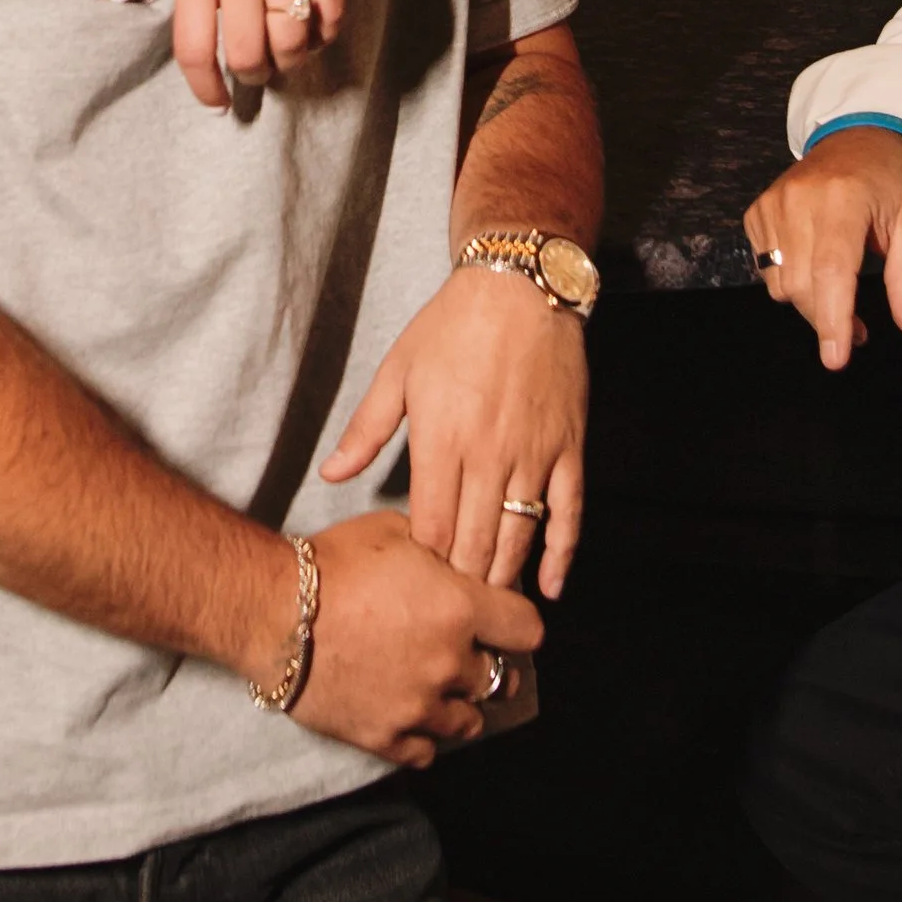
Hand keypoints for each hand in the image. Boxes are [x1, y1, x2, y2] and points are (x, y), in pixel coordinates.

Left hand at [170, 0, 345, 113]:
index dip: (205, 87)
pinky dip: (324, 34)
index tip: (215, 101)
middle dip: (251, 77)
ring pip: (292, 44)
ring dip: (288, 61)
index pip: (195, 48)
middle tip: (253, 74)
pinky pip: (331, 15)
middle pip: (248, 57)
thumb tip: (185, 25)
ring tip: (284, 54)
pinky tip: (314, 29)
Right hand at [295, 510, 542, 770]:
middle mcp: (450, 662)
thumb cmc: (333, 564)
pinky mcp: (384, 736)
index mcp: (461, 608)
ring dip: (457, 704)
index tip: (501, 623)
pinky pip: (426, 752)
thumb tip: (459, 554)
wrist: (273, 611)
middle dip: (482, 664)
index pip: (528, 630)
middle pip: (498, 679)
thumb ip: (440, 549)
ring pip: (467, 721)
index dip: (516, 624)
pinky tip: (410, 718)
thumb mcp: (395, 532)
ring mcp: (419, 705)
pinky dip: (422, 738)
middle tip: (458, 654)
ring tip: (435, 689)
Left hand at [321, 267, 587, 596]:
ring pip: (519, 536)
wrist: (520, 289)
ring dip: (504, 576)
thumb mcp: (396, 372)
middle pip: (473, 542)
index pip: (432, 527)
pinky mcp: (568, 449)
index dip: (425, 564)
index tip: (417, 584)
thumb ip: (366, 430)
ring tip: (490, 607)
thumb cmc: (451, 327)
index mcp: (441, 440)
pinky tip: (551, 587)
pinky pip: (568, 513)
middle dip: (461, 583)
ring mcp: (532, 455)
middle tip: (450, 611)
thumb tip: (332, 473)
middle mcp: (488, 456)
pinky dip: (562, 555)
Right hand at [743, 129, 901, 372]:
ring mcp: (771, 204)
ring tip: (840, 294)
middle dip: (827, 319)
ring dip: (810, 303)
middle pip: (802, 286)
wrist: (856, 139)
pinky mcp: (756, 212)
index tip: (837, 358)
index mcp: (844, 199)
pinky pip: (765, 269)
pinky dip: (790, 281)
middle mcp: (799, 199)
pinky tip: (814, 264)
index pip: (832, 270)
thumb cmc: (893, 186)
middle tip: (861, 330)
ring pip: (780, 285)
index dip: (833, 318)